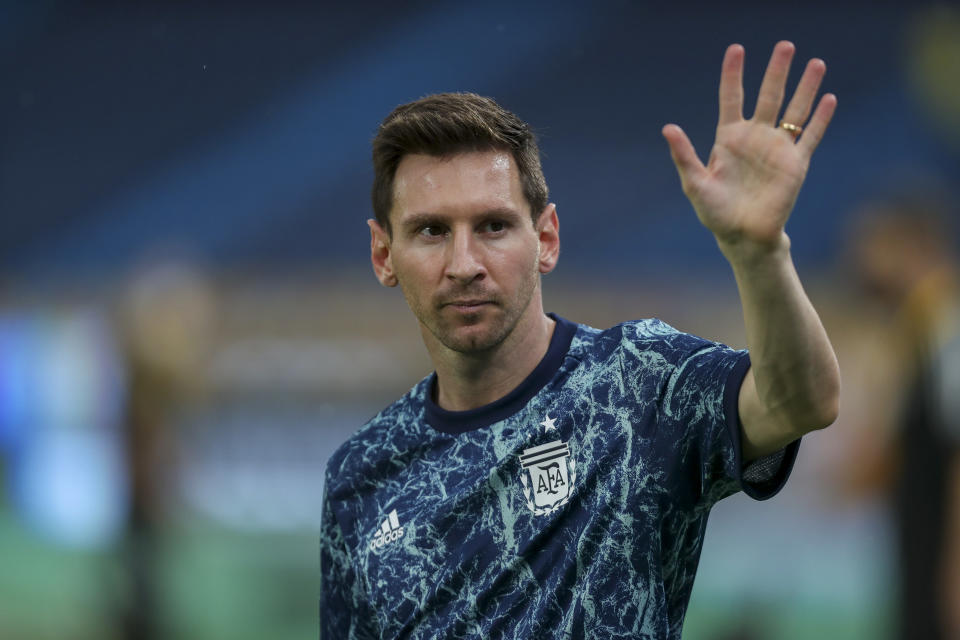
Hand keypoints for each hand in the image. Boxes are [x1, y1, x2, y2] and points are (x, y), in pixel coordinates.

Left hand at [662, 41, 836, 255]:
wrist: (743, 237)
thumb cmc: (715, 212)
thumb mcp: (695, 183)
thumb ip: (684, 155)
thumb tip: (668, 127)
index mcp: (729, 138)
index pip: (732, 98)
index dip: (733, 74)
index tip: (736, 49)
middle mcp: (755, 138)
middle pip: (768, 96)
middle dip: (777, 71)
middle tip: (785, 45)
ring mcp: (777, 149)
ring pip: (794, 111)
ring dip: (805, 87)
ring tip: (816, 62)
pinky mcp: (795, 164)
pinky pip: (809, 137)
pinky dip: (820, 119)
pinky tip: (828, 98)